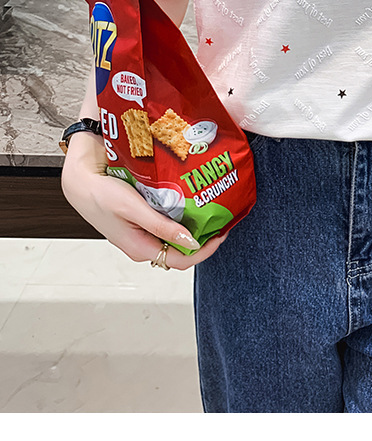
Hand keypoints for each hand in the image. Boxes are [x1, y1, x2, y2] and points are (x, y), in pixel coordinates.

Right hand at [61, 132, 228, 269]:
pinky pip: (166, 225)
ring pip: (174, 237)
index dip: (206, 249)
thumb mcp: (134, 209)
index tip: (222, 232)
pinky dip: (181, 217)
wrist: (81, 181)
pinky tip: (189, 204)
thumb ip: (161, 226)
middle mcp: (143, 245)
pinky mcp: (142, 222)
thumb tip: (191, 242)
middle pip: (181, 250)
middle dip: (204, 237)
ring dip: (193, 226)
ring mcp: (142, 234)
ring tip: (209, 210)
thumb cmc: (101, 194)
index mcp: (140, 248)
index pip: (182, 259)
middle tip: (220, 218)